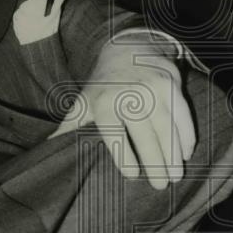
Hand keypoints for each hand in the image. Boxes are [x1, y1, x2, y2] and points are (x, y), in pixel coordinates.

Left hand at [13, 0, 66, 44]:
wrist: (35, 48)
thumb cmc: (47, 34)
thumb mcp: (54, 20)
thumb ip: (57, 6)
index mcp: (38, 10)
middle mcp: (27, 11)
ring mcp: (20, 15)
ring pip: (26, 3)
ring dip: (31, 3)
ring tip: (37, 11)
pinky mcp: (15, 20)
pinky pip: (21, 11)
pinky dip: (25, 11)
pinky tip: (31, 16)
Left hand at [49, 38, 195, 189]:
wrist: (127, 47)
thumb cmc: (103, 85)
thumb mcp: (84, 101)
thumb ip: (69, 127)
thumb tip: (46, 148)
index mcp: (104, 102)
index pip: (115, 134)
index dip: (124, 156)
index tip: (133, 176)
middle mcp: (130, 94)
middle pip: (145, 134)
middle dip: (155, 163)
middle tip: (161, 186)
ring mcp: (153, 87)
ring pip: (167, 126)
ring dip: (173, 154)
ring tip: (176, 176)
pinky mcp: (171, 83)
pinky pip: (182, 114)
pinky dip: (186, 135)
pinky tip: (186, 153)